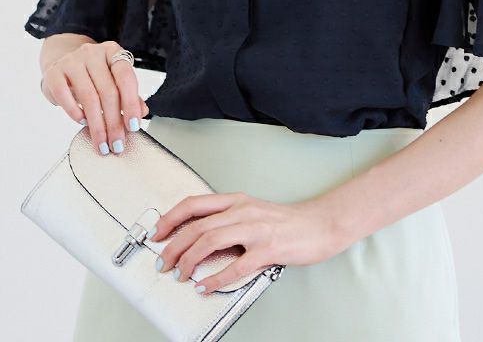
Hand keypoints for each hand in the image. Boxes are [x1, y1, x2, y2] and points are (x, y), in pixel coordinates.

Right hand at [40, 39, 148, 155]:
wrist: (62, 62)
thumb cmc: (92, 74)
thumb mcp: (112, 80)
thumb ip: (129, 95)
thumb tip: (142, 111)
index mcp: (113, 52)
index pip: (126, 77)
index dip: (131, 103)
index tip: (133, 126)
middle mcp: (93, 53)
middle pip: (108, 91)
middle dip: (114, 123)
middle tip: (117, 142)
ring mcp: (72, 61)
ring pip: (89, 97)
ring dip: (96, 125)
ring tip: (102, 140)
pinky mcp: (54, 73)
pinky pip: (65, 96)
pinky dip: (75, 113)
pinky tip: (82, 122)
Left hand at [149, 192, 346, 293]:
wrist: (321, 223)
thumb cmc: (288, 221)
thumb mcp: (254, 212)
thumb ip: (229, 220)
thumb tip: (199, 241)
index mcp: (237, 200)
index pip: (194, 203)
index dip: (171, 218)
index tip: (157, 233)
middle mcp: (243, 211)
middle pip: (197, 225)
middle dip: (173, 246)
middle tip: (163, 263)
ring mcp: (256, 229)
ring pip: (210, 240)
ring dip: (189, 260)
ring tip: (180, 275)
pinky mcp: (268, 249)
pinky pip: (235, 266)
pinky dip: (216, 279)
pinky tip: (206, 287)